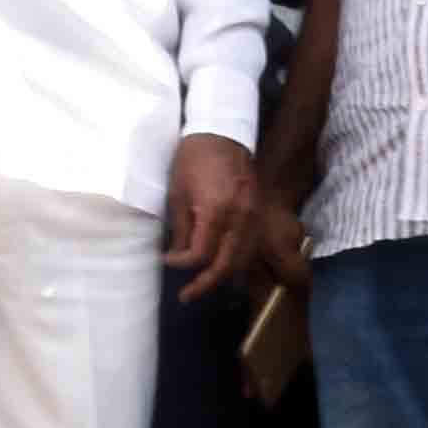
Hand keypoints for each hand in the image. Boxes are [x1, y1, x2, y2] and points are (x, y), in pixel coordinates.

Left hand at [164, 137, 262, 298]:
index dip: (183, 264)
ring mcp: (253, 216)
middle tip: (187, 296)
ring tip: (202, 283)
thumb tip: (177, 256)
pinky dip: (235, 260)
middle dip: (205, 284)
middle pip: (226, 265)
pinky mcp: (258, 212)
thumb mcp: (178, 193)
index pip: (202, 254)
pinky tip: (220, 264)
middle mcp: (240, 217)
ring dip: (222, 275)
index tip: (168, 262)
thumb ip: (181, 229)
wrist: (221, 132)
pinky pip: (249, 245)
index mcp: (216, 211)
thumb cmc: (193, 159)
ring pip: (242, 259)